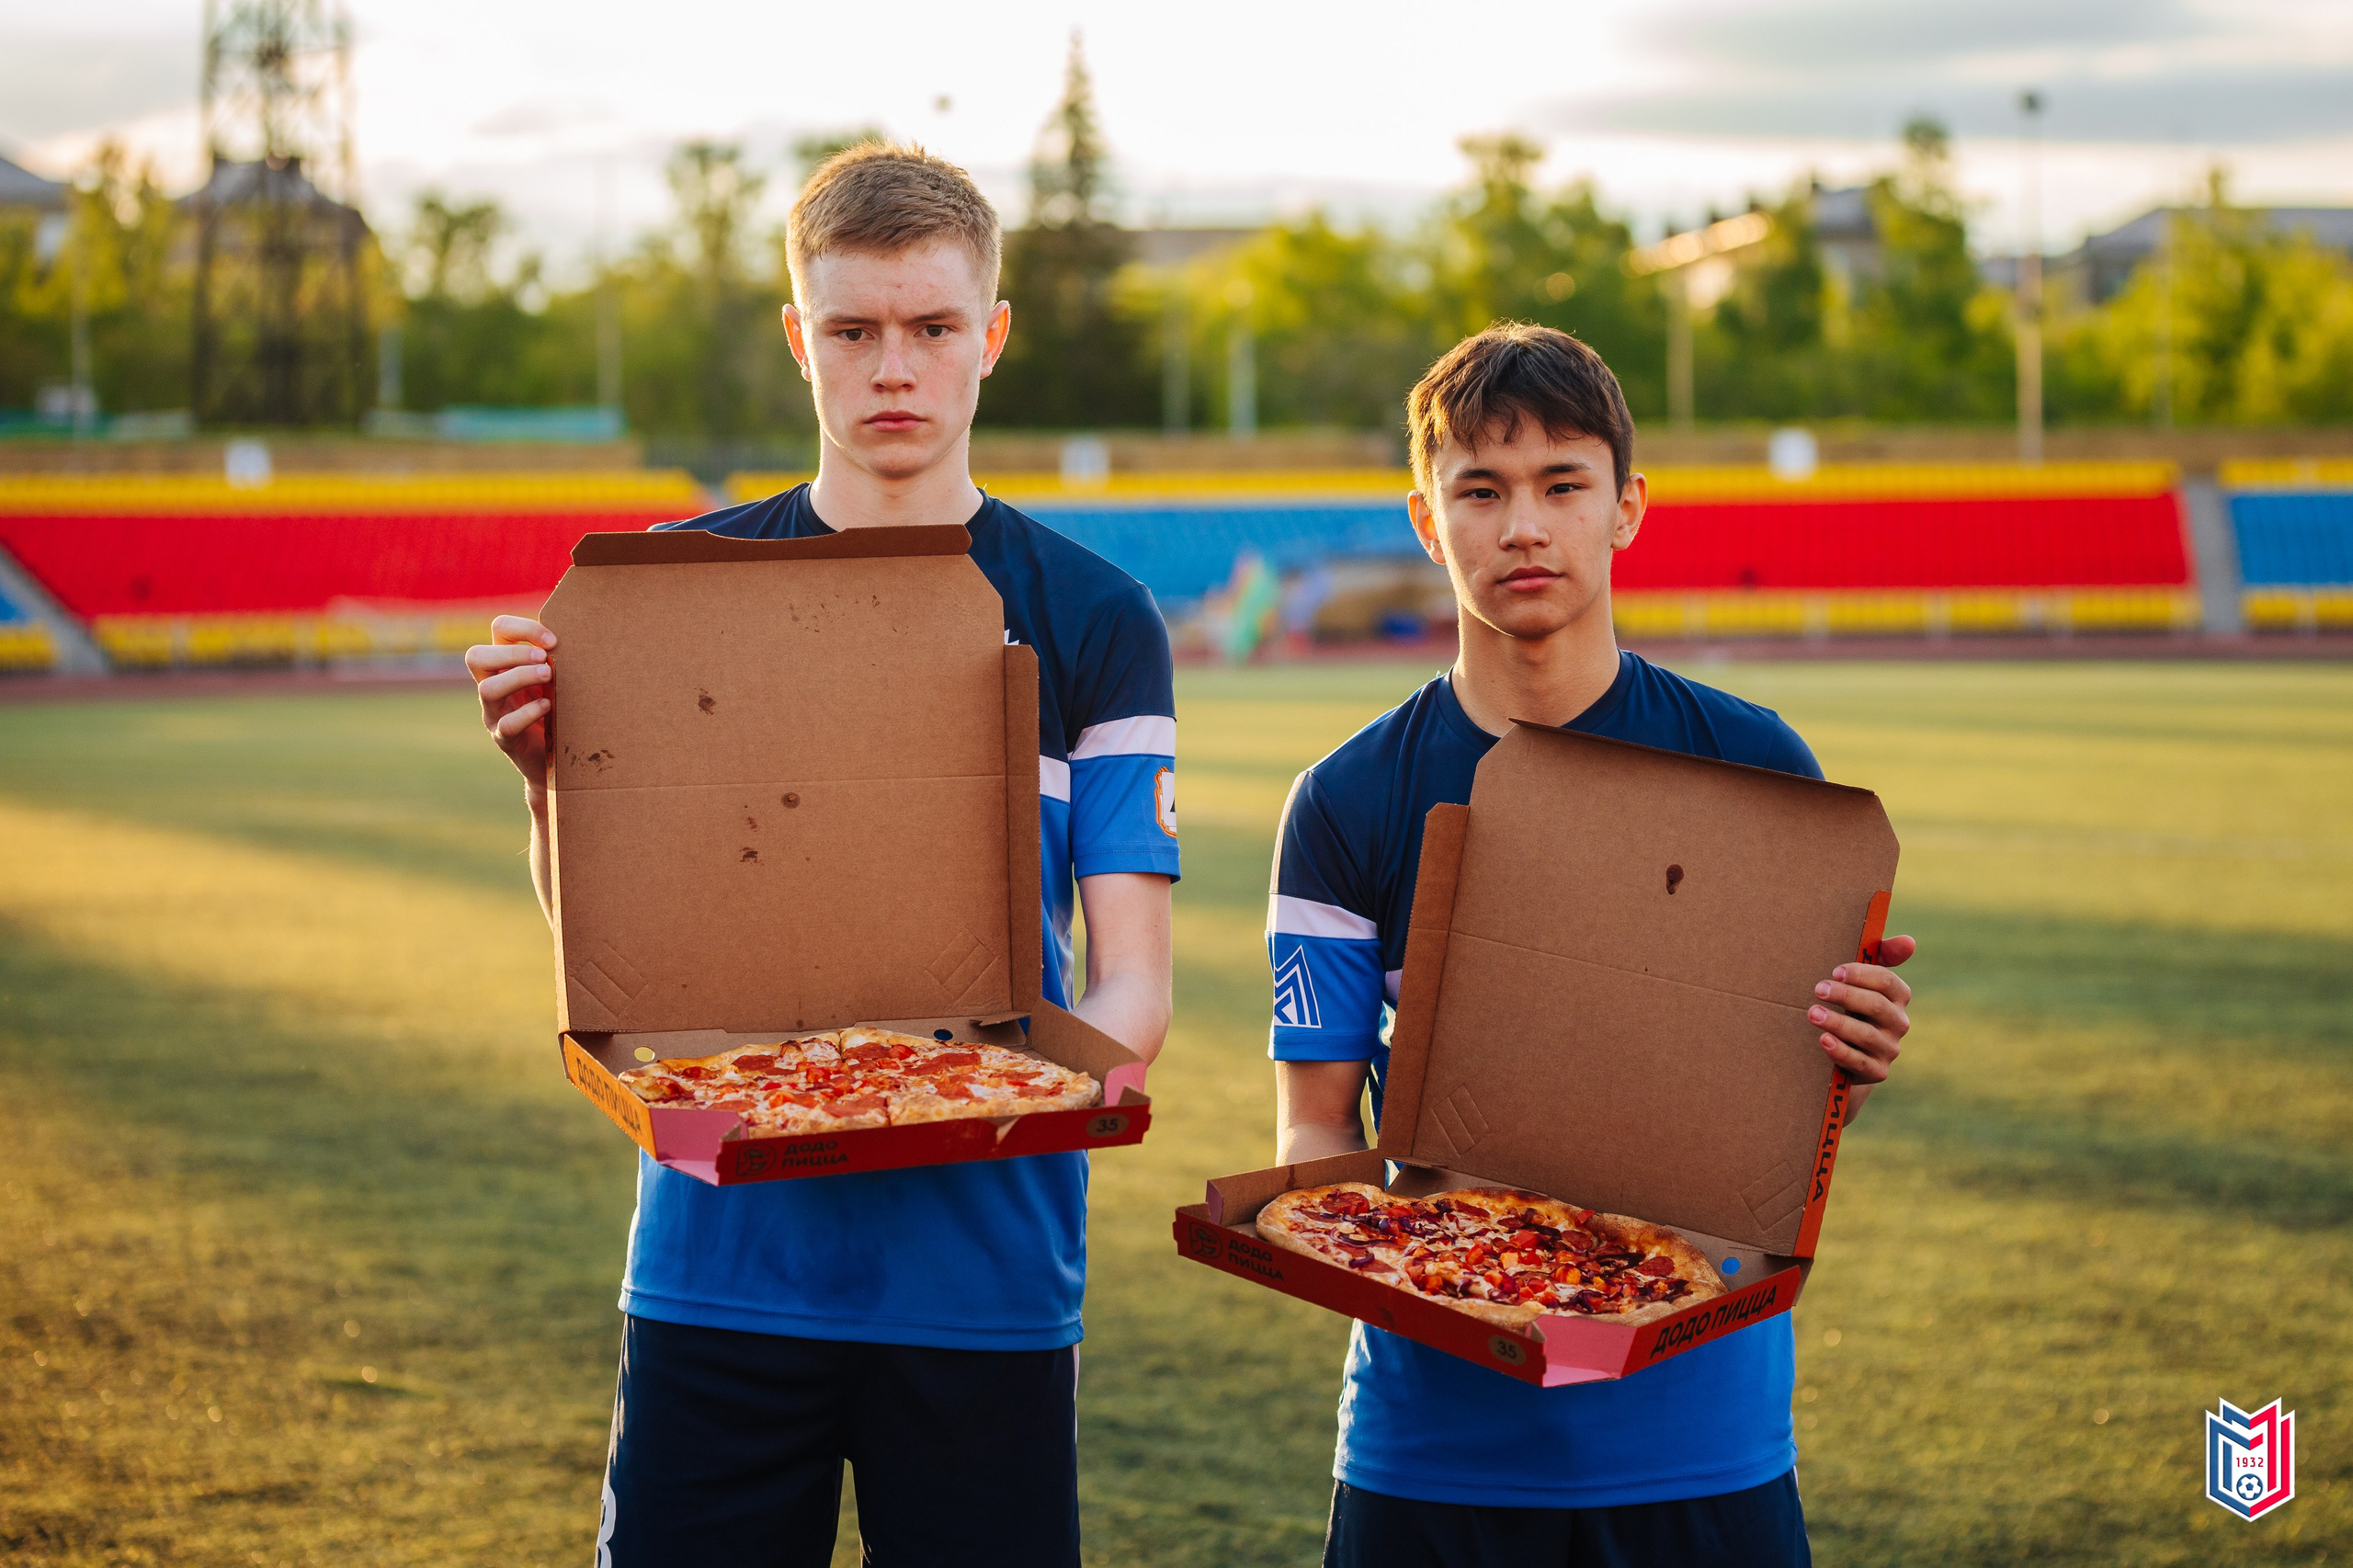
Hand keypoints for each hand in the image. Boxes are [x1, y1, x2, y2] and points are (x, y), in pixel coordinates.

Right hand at [465, 615, 557, 791]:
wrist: (554, 759)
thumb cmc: (556, 708)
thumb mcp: (556, 679)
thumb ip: (559, 658)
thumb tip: (583, 634)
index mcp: (504, 663)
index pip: (499, 629)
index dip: (523, 629)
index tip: (554, 641)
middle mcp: (491, 685)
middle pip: (476, 656)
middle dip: (512, 654)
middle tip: (544, 659)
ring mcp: (494, 713)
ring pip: (487, 689)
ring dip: (519, 678)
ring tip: (548, 676)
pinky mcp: (505, 739)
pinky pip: (507, 725)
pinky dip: (528, 713)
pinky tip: (547, 707)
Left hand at [1809, 935, 1915, 1101]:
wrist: (1847, 1050)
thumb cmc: (1853, 1005)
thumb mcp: (1864, 981)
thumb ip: (1883, 955)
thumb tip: (1909, 941)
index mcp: (1898, 997)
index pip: (1886, 982)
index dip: (1861, 975)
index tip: (1835, 972)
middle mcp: (1899, 1023)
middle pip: (1876, 1006)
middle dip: (1846, 996)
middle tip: (1818, 989)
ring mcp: (1889, 1049)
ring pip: (1866, 1035)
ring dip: (1837, 1022)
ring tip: (1812, 1013)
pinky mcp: (1877, 1071)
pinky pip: (1859, 1062)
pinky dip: (1841, 1051)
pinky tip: (1823, 1040)